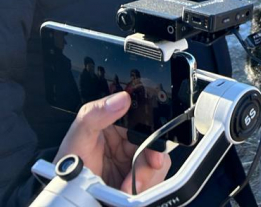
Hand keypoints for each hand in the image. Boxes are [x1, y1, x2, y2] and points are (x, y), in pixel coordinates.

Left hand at [54, 91, 170, 193]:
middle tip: (141, 176)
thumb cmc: (67, 170)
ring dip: (147, 177)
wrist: (68, 200)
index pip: (144, 120)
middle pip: (156, 142)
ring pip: (159, 161)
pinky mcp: (137, 175)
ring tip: (126, 188)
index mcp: (115, 122)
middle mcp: (127, 138)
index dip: (153, 132)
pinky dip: (146, 186)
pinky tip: (130, 191)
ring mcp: (133, 158)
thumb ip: (94, 116)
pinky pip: (155, 178)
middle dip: (150, 161)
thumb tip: (121, 98)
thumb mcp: (77, 140)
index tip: (153, 151)